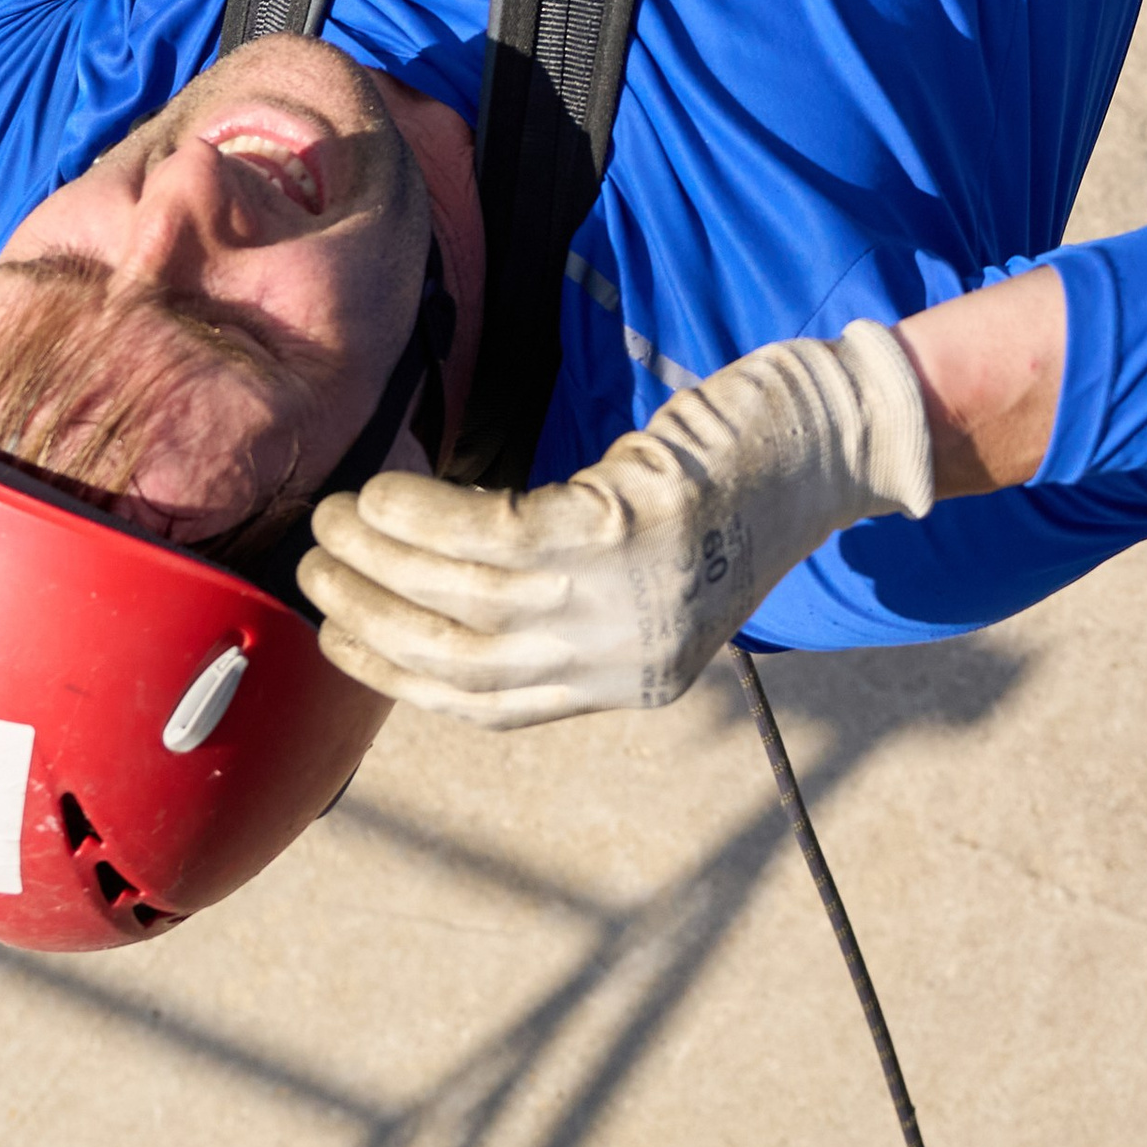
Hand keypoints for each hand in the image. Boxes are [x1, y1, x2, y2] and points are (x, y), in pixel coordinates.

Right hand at [299, 317, 933, 726]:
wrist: (834, 442)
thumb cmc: (738, 485)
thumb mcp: (652, 568)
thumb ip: (573, 593)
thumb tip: (450, 582)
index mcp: (632, 678)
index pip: (489, 704)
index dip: (401, 675)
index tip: (338, 638)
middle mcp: (627, 658)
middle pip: (463, 659)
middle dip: (371, 619)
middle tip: (312, 570)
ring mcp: (628, 599)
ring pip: (466, 599)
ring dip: (380, 560)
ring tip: (335, 519)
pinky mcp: (628, 531)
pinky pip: (496, 537)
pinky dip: (426, 515)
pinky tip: (389, 490)